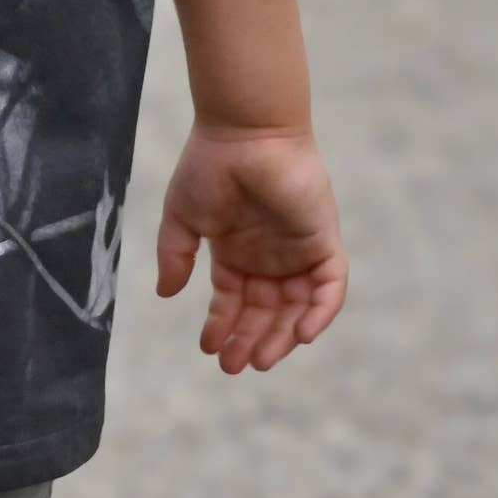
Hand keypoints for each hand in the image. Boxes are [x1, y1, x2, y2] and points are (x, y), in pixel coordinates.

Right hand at [153, 123, 347, 373]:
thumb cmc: (210, 166)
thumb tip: (166, 295)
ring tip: (260, 358)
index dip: (222, 326)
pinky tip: (300, 335)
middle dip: (251, 340)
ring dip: (283, 336)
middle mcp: (270, 256)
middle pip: (266, 312)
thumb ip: (175, 256)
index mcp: (237, 252)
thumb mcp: (182, 218)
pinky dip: (320, 312)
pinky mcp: (323, 240)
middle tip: (234, 366)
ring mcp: (298, 249)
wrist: (244, 131)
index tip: (208, 348)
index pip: (234, 301)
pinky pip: (330, 286)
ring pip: (297, 307)